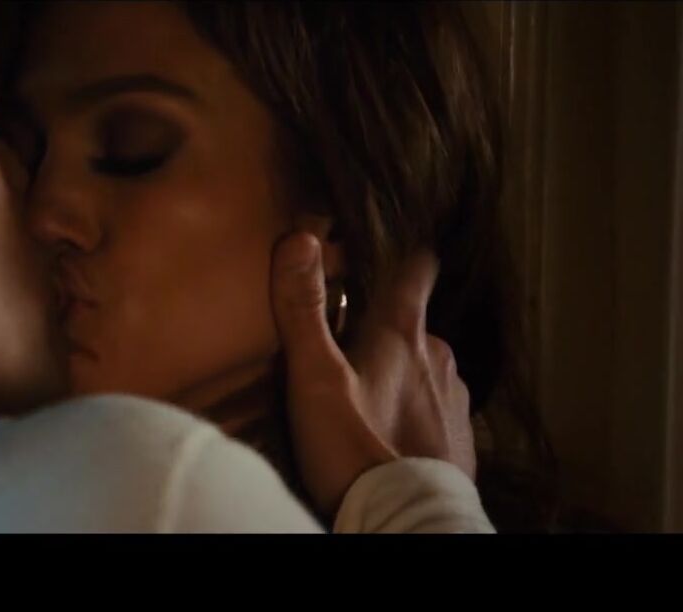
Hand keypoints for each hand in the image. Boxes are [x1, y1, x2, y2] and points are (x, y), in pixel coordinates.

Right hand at [270, 231, 475, 517]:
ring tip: (362, 401)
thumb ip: (303, 310)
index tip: (389, 254)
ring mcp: (455, 402)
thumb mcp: (315, 376)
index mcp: (403, 335)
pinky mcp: (460, 442)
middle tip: (344, 351)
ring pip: (424, 371)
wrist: (403, 519)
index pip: (415, 271)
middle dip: (382, 332)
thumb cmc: (356, 446)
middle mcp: (438, 359)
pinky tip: (387, 436)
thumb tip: (298, 240)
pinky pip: (435, 412)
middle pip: (411, 327)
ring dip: (398, 377)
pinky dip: (412, 415)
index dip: (403, 258)